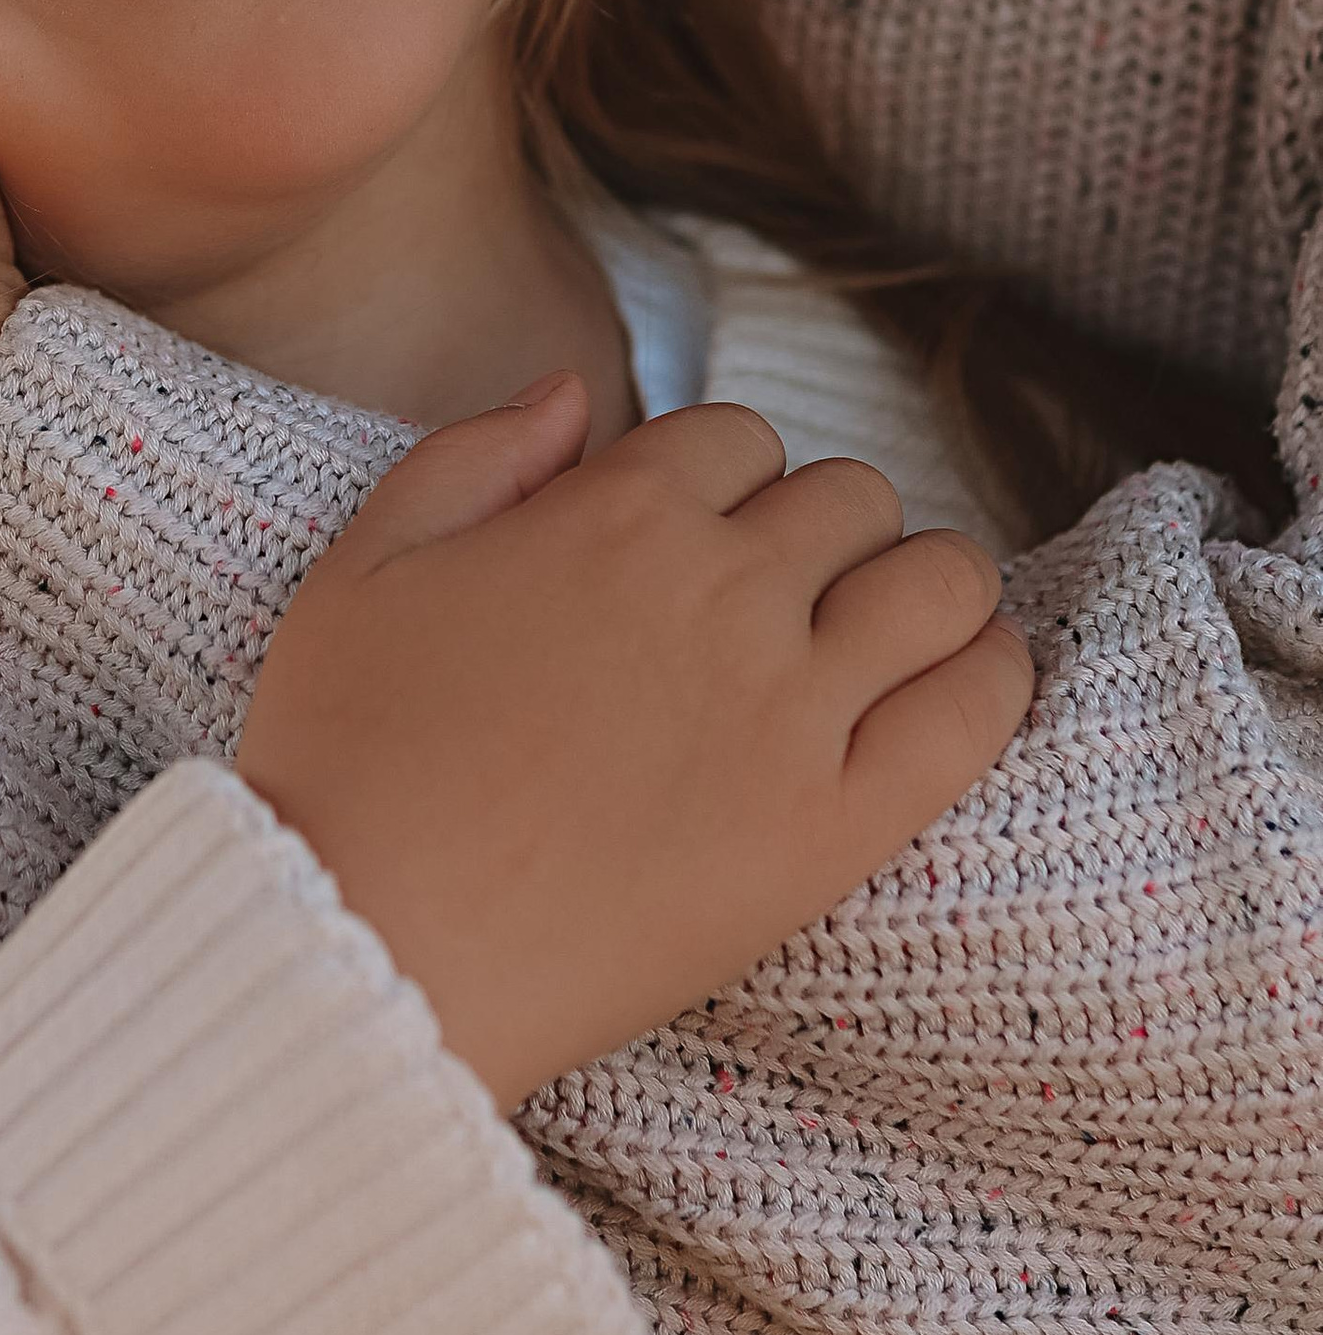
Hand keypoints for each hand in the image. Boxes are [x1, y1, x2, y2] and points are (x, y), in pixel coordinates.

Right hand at [236, 384, 1032, 1109]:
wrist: (372, 944)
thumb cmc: (345, 755)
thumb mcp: (363, 562)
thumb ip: (474, 454)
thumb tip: (572, 390)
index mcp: (611, 513)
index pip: (738, 437)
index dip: (721, 480)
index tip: (698, 540)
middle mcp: (719, 591)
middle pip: (849, 498)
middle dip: (820, 529)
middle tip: (784, 598)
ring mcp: (788, 708)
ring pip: (937, 580)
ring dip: (924, 584)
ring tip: (892, 630)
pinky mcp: (831, 826)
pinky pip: (971, 713)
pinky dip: (989, 675)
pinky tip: (963, 683)